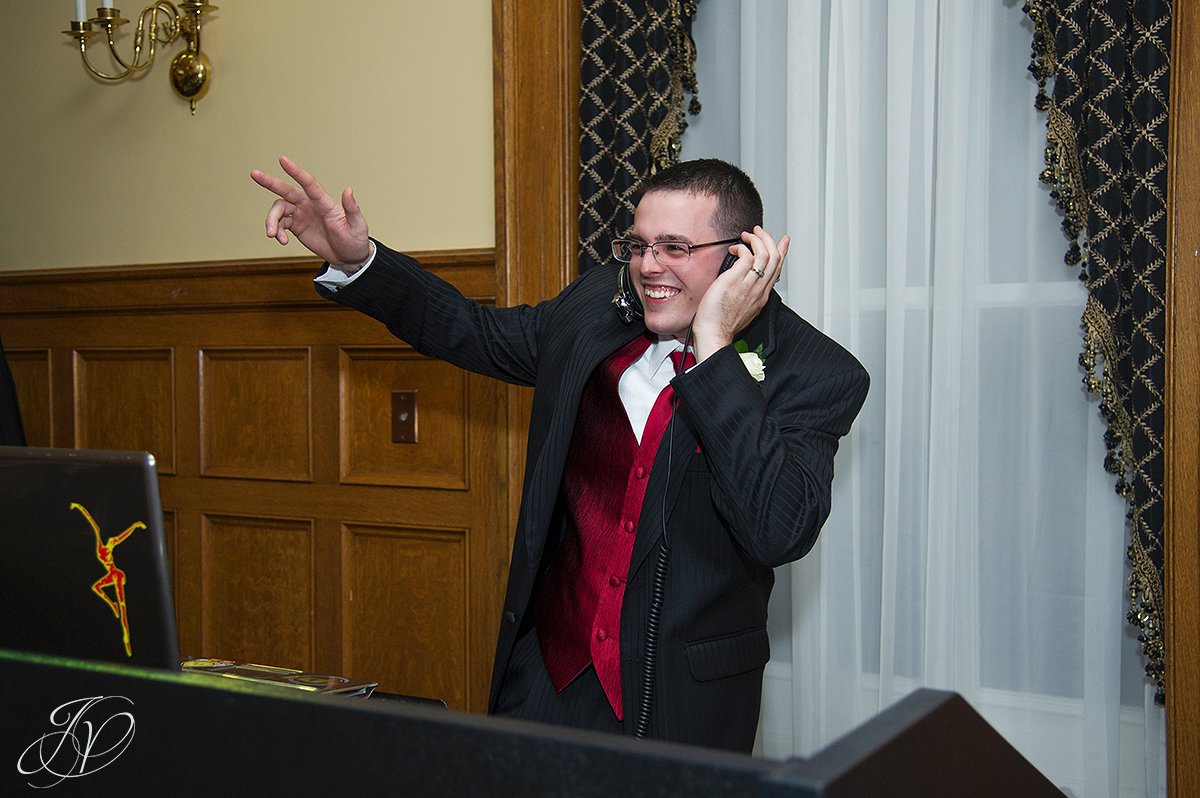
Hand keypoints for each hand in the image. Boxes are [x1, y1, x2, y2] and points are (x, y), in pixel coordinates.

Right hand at [249, 155, 371, 270]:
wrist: (349, 257)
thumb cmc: (356, 240)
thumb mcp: (358, 225)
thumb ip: (352, 208)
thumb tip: (348, 190)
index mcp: (325, 202)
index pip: (308, 183)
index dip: (295, 172)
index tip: (282, 160)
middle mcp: (310, 205)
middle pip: (287, 190)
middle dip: (270, 182)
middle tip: (254, 174)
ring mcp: (302, 215)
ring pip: (279, 210)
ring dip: (271, 220)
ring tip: (272, 235)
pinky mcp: (296, 226)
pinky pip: (280, 224)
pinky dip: (276, 231)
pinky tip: (280, 240)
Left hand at [691, 226, 789, 361]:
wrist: (713, 333)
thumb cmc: (720, 324)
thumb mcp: (742, 309)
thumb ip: (747, 294)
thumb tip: (742, 279)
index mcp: (761, 296)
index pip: (777, 269)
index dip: (782, 252)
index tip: (783, 241)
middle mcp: (759, 290)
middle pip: (775, 258)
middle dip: (769, 240)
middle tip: (759, 232)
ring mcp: (748, 285)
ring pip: (764, 255)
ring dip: (756, 240)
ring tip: (746, 236)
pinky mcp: (735, 280)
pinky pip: (747, 256)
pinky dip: (742, 247)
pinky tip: (735, 249)